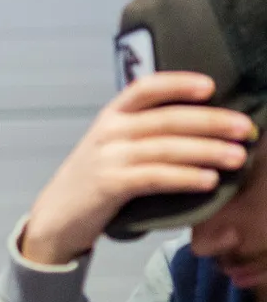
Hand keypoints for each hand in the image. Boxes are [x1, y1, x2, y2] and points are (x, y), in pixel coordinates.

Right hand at [22, 72, 254, 264]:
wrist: (56, 218)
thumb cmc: (94, 182)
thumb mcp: (112, 148)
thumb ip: (144, 134)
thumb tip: (201, 127)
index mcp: (111, 116)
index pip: (145, 88)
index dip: (178, 84)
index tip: (210, 86)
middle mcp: (108, 132)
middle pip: (166, 119)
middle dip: (211, 122)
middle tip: (246, 129)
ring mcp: (107, 158)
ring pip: (166, 148)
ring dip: (207, 151)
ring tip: (237, 158)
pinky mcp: (109, 185)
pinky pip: (155, 177)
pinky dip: (185, 178)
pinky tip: (208, 181)